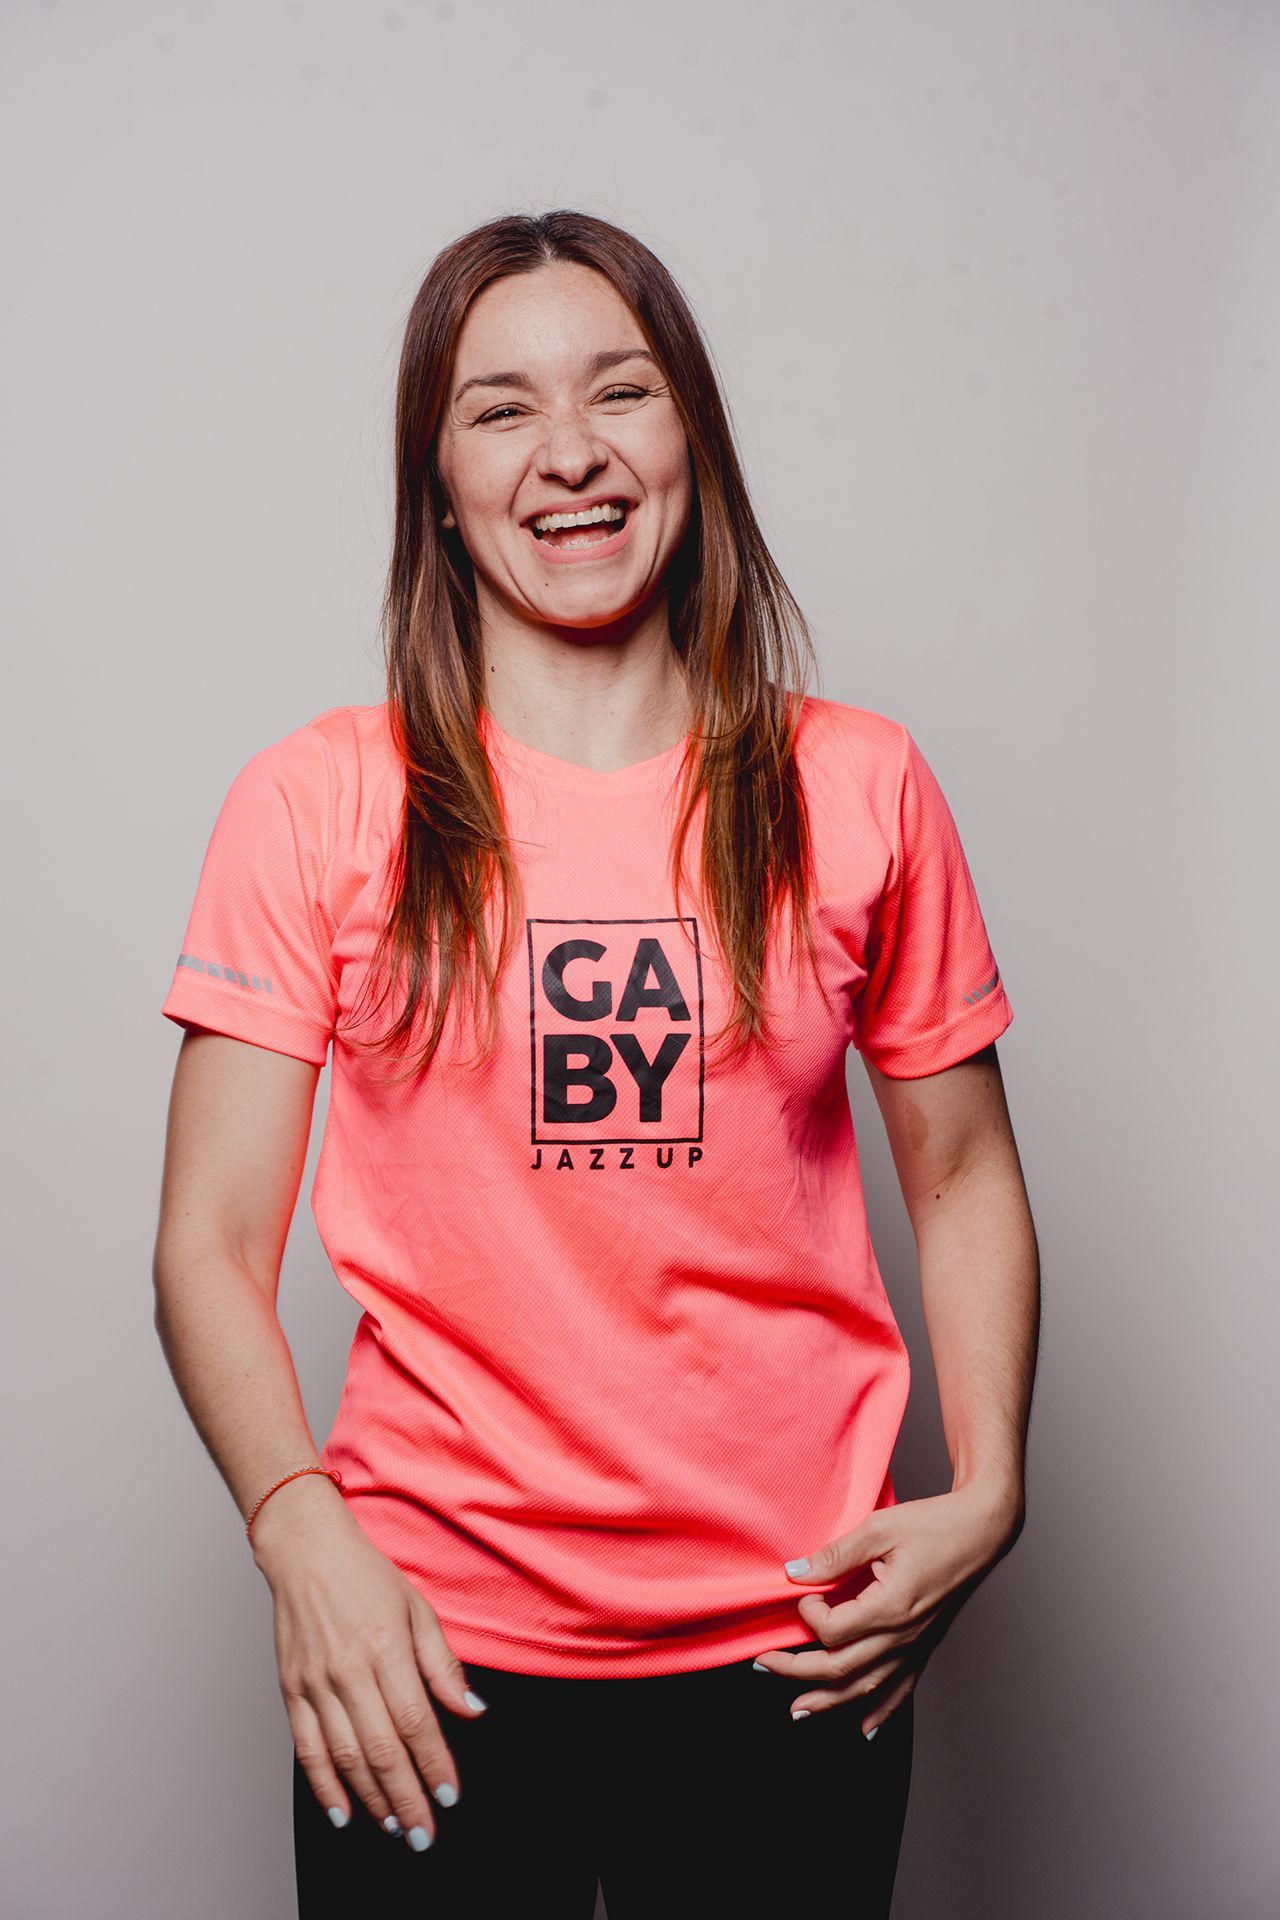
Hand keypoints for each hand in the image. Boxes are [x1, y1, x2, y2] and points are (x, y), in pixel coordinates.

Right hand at [251, 1477, 488, 1849]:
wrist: (306, 1552)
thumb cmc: (365, 1576)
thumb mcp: (417, 1609)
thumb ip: (443, 1665)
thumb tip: (472, 1710)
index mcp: (385, 1647)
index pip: (416, 1721)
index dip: (434, 1764)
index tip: (450, 1795)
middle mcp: (349, 1670)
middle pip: (382, 1749)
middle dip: (407, 1797)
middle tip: (425, 1832)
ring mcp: (315, 1683)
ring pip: (345, 1756)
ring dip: (371, 1798)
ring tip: (394, 1825)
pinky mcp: (290, 1690)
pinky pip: (307, 1748)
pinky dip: (324, 1785)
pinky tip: (343, 1810)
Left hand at [753, 1485, 1023, 1734]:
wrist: (981, 1530)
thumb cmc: (933, 1524)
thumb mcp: (879, 1528)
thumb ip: (836, 1554)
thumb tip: (795, 1572)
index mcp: (892, 1607)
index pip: (834, 1630)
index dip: (809, 1614)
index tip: (803, 1592)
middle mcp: (904, 1635)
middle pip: (842, 1669)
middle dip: (797, 1671)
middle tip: (762, 1665)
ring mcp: (917, 1645)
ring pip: (867, 1687)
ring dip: (829, 1703)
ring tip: (798, 1712)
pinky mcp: (927, 1645)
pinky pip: (903, 1689)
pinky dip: (882, 1711)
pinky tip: (866, 1730)